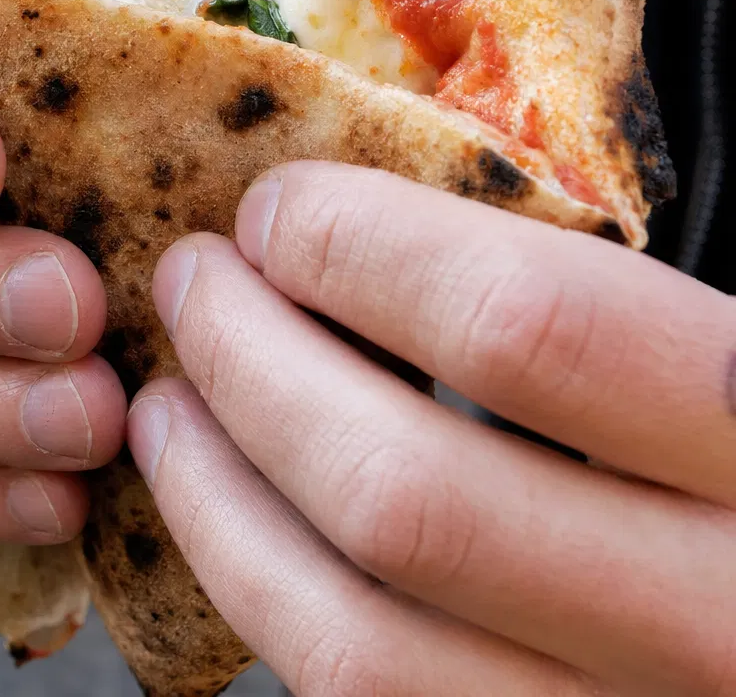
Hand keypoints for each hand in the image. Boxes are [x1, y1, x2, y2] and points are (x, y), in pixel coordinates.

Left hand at [129, 163, 735, 695]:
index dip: (357, 247)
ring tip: (168, 404)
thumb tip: (361, 207)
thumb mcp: (718, 344)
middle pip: (406, 492)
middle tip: (192, 282)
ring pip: (358, 638)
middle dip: (250, 361)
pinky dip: (262, 600)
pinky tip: (229, 519)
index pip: (524, 326)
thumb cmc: (735, 442)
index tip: (274, 209)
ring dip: (218, 500)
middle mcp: (721, 618)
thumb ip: (587, 294)